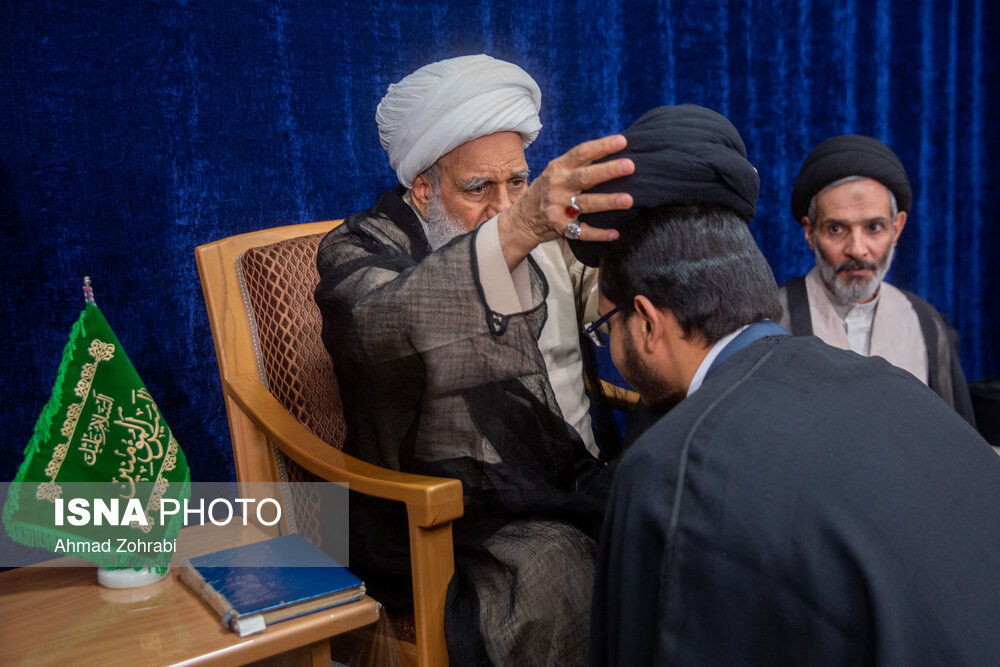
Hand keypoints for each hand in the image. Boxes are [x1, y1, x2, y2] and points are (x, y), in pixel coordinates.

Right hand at [497, 134, 633, 268]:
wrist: (521, 220)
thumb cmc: (546, 191)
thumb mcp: (555, 172)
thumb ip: (577, 164)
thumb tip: (611, 149)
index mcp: (558, 168)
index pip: (581, 153)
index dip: (602, 146)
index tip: (622, 141)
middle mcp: (557, 186)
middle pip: (585, 177)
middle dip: (608, 171)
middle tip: (630, 165)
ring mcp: (558, 207)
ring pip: (586, 204)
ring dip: (608, 202)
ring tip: (628, 200)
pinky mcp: (560, 227)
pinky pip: (582, 231)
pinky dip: (599, 233)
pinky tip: (615, 233)